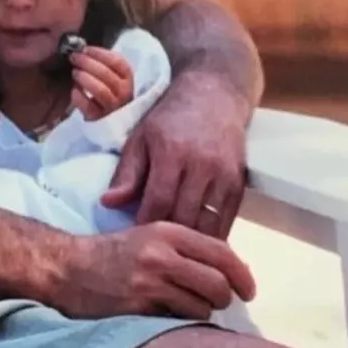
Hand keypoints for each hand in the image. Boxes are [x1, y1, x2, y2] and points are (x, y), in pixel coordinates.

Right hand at [56, 220, 255, 320]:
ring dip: (201, 313)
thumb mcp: (148, 237)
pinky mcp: (139, 305)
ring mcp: (150, 280)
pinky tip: (167, 316)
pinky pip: (178, 320)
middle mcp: (162, 253)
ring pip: (201, 305)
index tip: (248, 290)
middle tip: (216, 304)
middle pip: (218, 283)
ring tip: (185, 309)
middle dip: (223, 298)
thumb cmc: (111, 254)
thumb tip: (226, 270)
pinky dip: (180, 322)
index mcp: (168, 231)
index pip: (222, 252)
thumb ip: (184, 249)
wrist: (67, 267)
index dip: (242, 274)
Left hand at [69, 46, 133, 120]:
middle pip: (106, 74)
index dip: (100, 53)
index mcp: (128, 79)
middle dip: (87, 63)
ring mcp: (113, 107)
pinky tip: (74, 91)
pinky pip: (88, 105)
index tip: (85, 49)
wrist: (108, 121)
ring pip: (100, 90)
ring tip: (75, 73)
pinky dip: (79, 96)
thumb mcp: (112, 77)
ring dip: (84, 78)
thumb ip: (102, 64)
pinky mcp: (100, 119)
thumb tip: (82, 50)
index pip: (117, 62)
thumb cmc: (108, 93)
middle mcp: (124, 93)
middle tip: (74, 58)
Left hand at [101, 76, 247, 237]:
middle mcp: (202, 165)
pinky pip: (228, 220)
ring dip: (192, 241)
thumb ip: (127, 173)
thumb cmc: (170, 118)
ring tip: (176, 251)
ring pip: (208, 223)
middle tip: (154, 249)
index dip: (145, 224)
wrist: (215, 96)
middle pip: (184, 216)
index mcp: (172, 152)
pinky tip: (199, 244)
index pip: (158, 202)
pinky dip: (214, 235)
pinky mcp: (240, 182)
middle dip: (168, 236)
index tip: (136, 237)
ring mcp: (224, 175)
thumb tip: (107, 204)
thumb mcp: (141, 138)